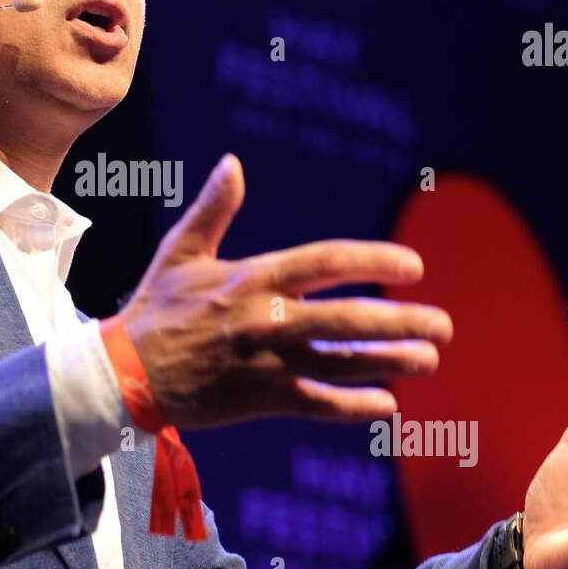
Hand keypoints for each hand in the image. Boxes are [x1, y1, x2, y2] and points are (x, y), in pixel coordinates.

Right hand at [118, 154, 452, 429]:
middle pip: (348, 317)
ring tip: (429, 360)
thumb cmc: (155, 308)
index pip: (326, 261)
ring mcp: (265, 362)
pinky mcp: (259, 399)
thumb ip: (213, 208)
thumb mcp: (180, 251)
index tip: (413, 266)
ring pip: (341, 363)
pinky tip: (387, 404)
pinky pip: (317, 404)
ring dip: (391, 362)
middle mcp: (265, 319)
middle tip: (442, 325)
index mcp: (252, 277)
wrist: (125, 373)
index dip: (374, 261)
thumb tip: (232, 163)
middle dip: (402, 321)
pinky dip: (353, 406)